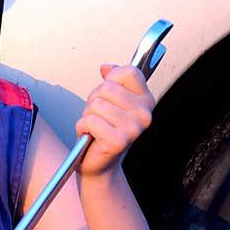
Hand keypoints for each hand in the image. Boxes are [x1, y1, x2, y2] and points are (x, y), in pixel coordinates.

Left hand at [75, 64, 154, 178]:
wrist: (100, 162)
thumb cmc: (104, 129)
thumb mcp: (109, 99)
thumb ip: (111, 79)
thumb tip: (106, 67)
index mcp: (146, 100)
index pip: (129, 72)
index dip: (112, 78)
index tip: (109, 91)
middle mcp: (144, 114)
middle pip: (107, 88)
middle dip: (94, 100)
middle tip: (100, 115)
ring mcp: (133, 129)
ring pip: (96, 104)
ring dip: (88, 115)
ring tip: (96, 126)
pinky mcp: (118, 141)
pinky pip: (90, 121)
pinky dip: (83, 127)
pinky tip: (91, 135)